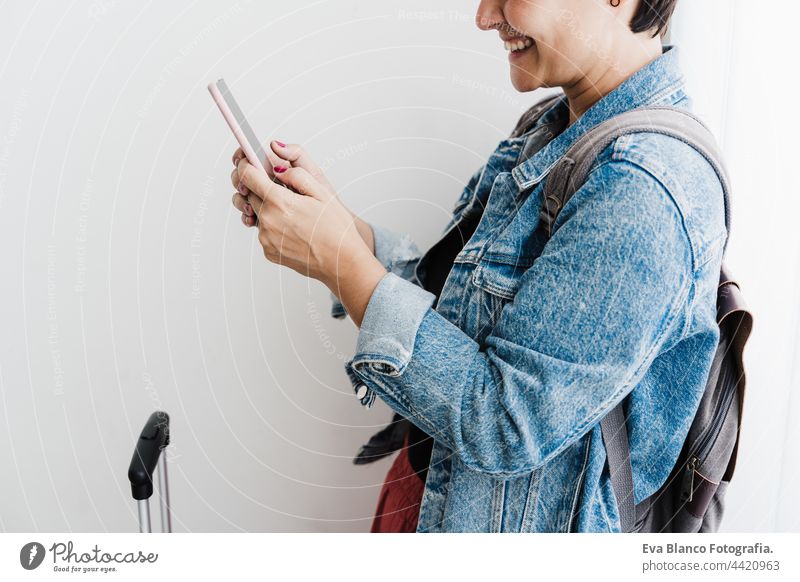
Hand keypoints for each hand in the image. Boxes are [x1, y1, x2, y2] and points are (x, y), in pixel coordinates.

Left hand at [234, 151, 386, 325]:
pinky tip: (293, 229)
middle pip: (249, 195)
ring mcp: (266, 238)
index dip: (246, 165)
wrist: (341, 263)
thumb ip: (297, 176)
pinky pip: (264, 232)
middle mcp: (268, 221)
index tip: (248, 161)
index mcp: (280, 202)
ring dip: (267, 208)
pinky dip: (273, 227)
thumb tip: (279, 169)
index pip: (248, 176)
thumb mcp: (322, 193)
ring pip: (257, 214)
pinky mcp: (268, 251)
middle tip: (277, 188)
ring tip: (290, 212)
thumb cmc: (337, 229)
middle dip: (258, 187)